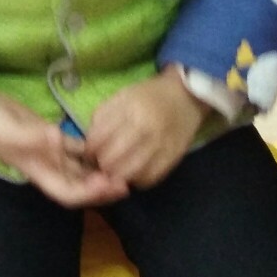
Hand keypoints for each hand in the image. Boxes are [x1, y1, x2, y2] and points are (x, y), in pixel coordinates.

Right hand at [0, 92, 130, 207]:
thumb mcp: (10, 132)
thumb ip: (34, 138)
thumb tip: (59, 141)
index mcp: (37, 171)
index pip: (68, 193)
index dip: (91, 194)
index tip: (112, 185)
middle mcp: (45, 165)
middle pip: (79, 184)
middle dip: (103, 186)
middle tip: (129, 178)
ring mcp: (47, 150)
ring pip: (79, 167)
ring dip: (99, 169)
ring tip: (123, 163)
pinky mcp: (46, 134)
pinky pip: (72, 146)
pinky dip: (88, 147)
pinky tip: (106, 141)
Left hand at [85, 66, 208, 188]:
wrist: (186, 98)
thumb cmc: (149, 96)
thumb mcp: (122, 96)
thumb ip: (103, 116)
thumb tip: (90, 142)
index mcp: (129, 109)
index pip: (98, 138)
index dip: (89, 150)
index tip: (90, 151)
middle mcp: (145, 128)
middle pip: (111, 160)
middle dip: (101, 165)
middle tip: (102, 163)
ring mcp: (160, 145)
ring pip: (128, 174)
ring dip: (117, 175)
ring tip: (116, 169)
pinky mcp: (172, 158)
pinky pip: (148, 179)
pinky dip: (137, 180)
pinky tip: (134, 172)